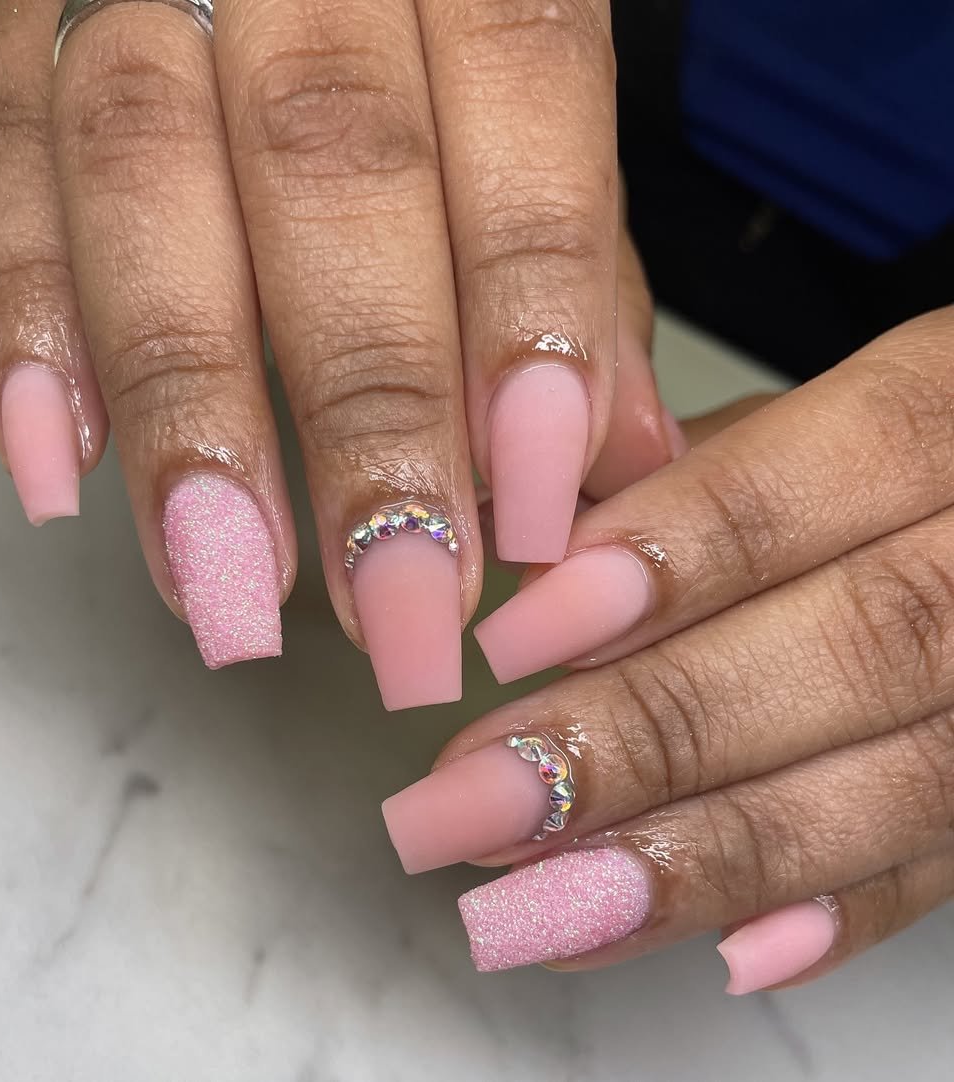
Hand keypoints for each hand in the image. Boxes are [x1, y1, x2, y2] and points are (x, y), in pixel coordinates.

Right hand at [0, 0, 679, 708]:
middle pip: (330, 166)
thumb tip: (618, 457)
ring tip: (232, 586)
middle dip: (367, 411)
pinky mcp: (16, 42)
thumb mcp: (534, 126)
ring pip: (148, 178)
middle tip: (395, 602)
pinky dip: (29, 330)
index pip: (522, 99)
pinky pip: (3, 176)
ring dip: (193, 412)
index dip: (525, 314)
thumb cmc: (430, 43)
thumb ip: (582, 272)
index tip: (529, 509)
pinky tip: (65, 472)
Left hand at [382, 309, 953, 988]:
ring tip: (534, 903)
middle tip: (479, 799)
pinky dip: (828, 911)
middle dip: (647, 737)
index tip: (511, 640)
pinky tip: (706, 947)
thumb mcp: (785, 419)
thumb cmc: (868, 460)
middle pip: (855, 647)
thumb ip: (673, 477)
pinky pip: (948, 864)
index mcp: (949, 412)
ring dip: (701, 856)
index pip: (804, 486)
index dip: (664, 567)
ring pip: (901, 780)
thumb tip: (532, 560)